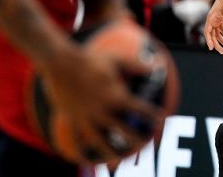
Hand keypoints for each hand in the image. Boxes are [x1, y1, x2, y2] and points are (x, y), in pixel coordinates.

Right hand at [37, 43, 155, 161]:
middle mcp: (102, 110)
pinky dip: (81, 152)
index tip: (162, 119)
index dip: (152, 114)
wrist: (60, 62)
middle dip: (136, 139)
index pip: (139, 109)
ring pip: (100, 141)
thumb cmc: (91, 59)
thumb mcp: (117, 59)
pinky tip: (87, 160)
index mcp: (115, 96)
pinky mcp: (71, 119)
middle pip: (123, 130)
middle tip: (145, 144)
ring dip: (111, 153)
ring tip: (118, 163)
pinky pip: (76, 140)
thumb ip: (138, 65)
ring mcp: (86, 117)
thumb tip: (158, 67)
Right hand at [204, 0, 222, 53]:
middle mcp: (212, 20)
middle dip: (217, 44)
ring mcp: (216, 19)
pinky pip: (221, 29)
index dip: (209, 40)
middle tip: (222, 52)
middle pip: (212, 35)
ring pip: (217, 33)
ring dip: (222, 40)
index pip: (208, 32)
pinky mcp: (221, 18)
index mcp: (211, 18)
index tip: (211, 48)